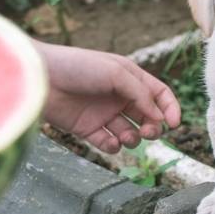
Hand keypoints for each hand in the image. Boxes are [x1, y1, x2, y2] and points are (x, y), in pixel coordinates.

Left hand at [35, 42, 180, 152]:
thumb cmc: (77, 67)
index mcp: (129, 77)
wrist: (40, 78)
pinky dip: (114, 147)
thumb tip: (159, 116)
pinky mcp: (87, 129)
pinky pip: (108, 144)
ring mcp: (103, 114)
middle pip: (147, 118)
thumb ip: (141, 93)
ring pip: (130, 134)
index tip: (174, 123)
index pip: (158, 95)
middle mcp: (118, 96)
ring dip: (134, 139)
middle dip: (153, 128)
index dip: (170, 108)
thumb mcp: (116, 72)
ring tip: (127, 137)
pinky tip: (110, 141)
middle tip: (149, 132)